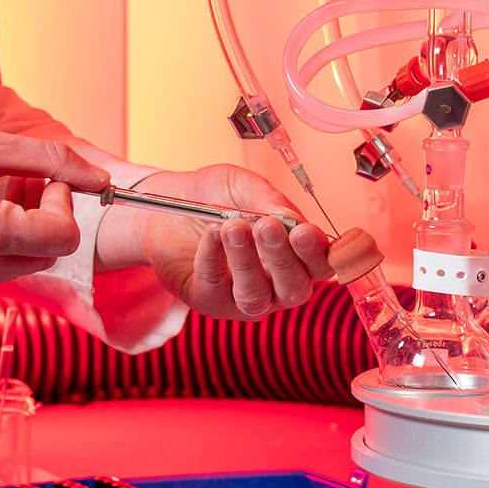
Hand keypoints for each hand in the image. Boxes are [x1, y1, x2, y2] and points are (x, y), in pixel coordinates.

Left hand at [102, 164, 332, 319]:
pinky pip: (216, 290)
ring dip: (247, 262)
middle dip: (283, 258)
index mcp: (295, 256)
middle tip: (266, 226)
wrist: (168, 206)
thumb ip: (268, 199)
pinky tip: (210, 233)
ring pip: (257, 297)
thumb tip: (288, 218)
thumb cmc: (214, 196)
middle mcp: (276, 284)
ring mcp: (244, 298)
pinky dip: (214, 259)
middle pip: (295, 289)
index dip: (318, 253)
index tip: (304, 231)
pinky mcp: (210, 302)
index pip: (320, 265)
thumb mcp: (242, 185)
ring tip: (232, 226)